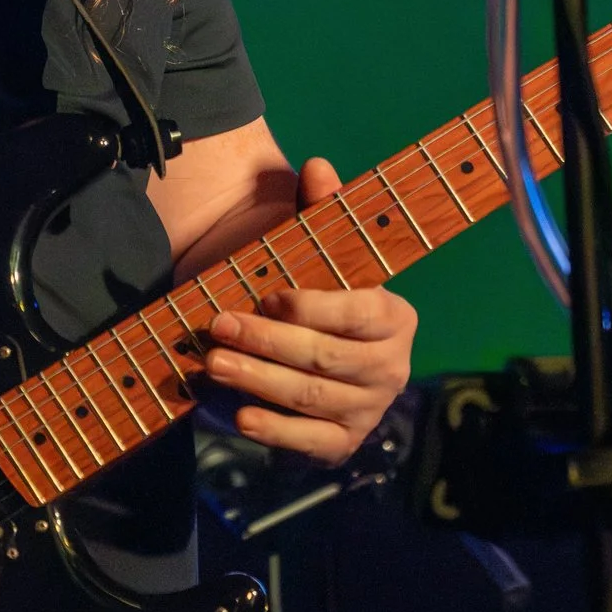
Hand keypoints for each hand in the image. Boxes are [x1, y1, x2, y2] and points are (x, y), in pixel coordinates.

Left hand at [203, 158, 416, 463]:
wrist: (317, 353)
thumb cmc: (317, 294)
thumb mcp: (320, 251)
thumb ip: (320, 210)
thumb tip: (316, 166)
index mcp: (395, 318)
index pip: (357, 314)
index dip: (312, 306)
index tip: (267, 295)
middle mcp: (392, 368)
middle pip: (326, 358)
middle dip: (268, 342)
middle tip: (219, 326)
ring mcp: (369, 411)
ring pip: (312, 399)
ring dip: (260, 381)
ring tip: (215, 364)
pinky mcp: (343, 445)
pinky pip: (310, 442)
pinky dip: (275, 431)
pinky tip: (240, 416)